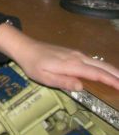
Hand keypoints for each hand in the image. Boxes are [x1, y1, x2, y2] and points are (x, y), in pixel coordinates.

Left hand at [0, 22, 118, 91]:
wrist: (25, 47)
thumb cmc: (33, 65)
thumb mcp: (44, 77)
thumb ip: (63, 82)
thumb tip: (81, 86)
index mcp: (72, 65)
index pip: (97, 73)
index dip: (112, 81)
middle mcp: (78, 58)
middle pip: (103, 67)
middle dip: (118, 76)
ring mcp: (77, 54)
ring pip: (100, 63)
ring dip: (114, 72)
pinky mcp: (74, 54)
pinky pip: (94, 62)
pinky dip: (105, 68)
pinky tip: (109, 74)